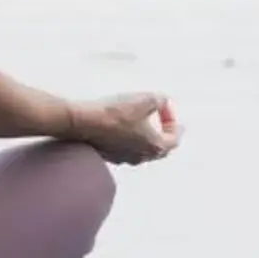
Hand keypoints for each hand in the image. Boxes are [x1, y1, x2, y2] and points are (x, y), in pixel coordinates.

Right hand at [64, 93, 180, 164]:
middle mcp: (141, 157)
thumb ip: (160, 100)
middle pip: (160, 149)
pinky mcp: (109, 155)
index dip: (173, 121)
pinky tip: (124, 129)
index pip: (174, 138)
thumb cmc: (116, 113)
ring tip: (144, 125)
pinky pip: (125, 149)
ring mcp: (124, 158)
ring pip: (142, 151)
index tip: (168, 109)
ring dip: (146, 138)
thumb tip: (163, 102)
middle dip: (164, 135)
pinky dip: (130, 140)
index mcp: (155, 146)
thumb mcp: (145, 99)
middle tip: (166, 126)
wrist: (85, 122)